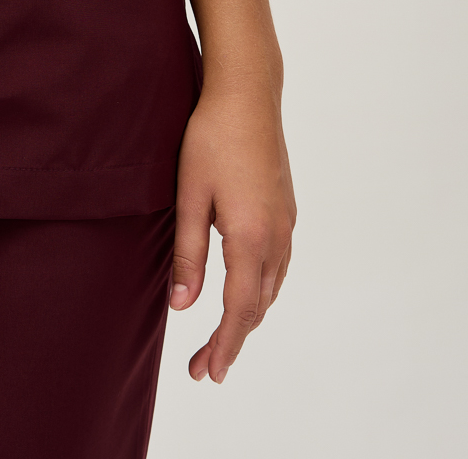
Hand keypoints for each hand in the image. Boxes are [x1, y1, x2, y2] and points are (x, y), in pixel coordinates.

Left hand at [171, 79, 295, 382]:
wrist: (246, 95)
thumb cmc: (210, 139)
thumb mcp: (189, 195)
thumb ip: (187, 253)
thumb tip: (182, 305)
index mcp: (251, 237)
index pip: (240, 310)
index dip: (223, 346)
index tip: (206, 373)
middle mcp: (277, 236)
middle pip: (259, 306)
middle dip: (233, 339)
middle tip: (204, 365)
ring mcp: (286, 222)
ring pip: (271, 286)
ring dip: (248, 315)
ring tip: (221, 336)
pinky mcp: (286, 209)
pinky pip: (277, 264)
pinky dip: (260, 288)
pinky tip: (245, 287)